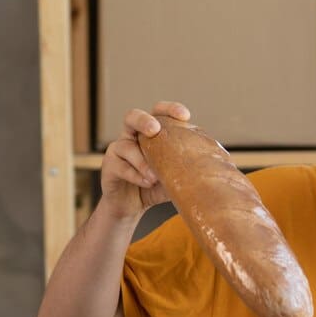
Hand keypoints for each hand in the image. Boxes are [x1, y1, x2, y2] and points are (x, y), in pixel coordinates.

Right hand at [99, 101, 191, 218]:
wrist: (132, 207)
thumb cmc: (154, 186)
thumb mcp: (173, 177)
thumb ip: (183, 169)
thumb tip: (205, 169)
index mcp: (151, 133)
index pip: (159, 112)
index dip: (170, 109)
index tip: (185, 115)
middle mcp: (133, 136)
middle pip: (133, 116)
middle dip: (144, 121)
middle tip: (155, 130)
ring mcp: (119, 149)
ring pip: (127, 146)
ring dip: (143, 162)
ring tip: (155, 177)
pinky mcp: (109, 165)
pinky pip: (121, 166)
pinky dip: (136, 175)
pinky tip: (147, 183)